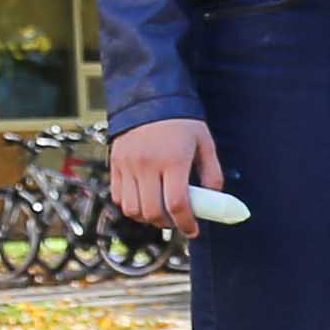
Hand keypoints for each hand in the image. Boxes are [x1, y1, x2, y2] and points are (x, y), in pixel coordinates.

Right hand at [108, 114, 221, 233]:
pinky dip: (131, 206)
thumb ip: (212, 172)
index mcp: (173, 159)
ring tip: (161, 211)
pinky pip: (119, 197)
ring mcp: (128, 165)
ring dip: (148, 217)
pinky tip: (145, 200)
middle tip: (178, 221)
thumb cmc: (182, 122)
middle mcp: (147, 164)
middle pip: (152, 211)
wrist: (148, 98)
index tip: (193, 230)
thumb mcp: (204, 143)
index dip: (186, 223)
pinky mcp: (115, 164)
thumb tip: (213, 199)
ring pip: (132, 209)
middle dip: (168, 224)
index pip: (177, 203)